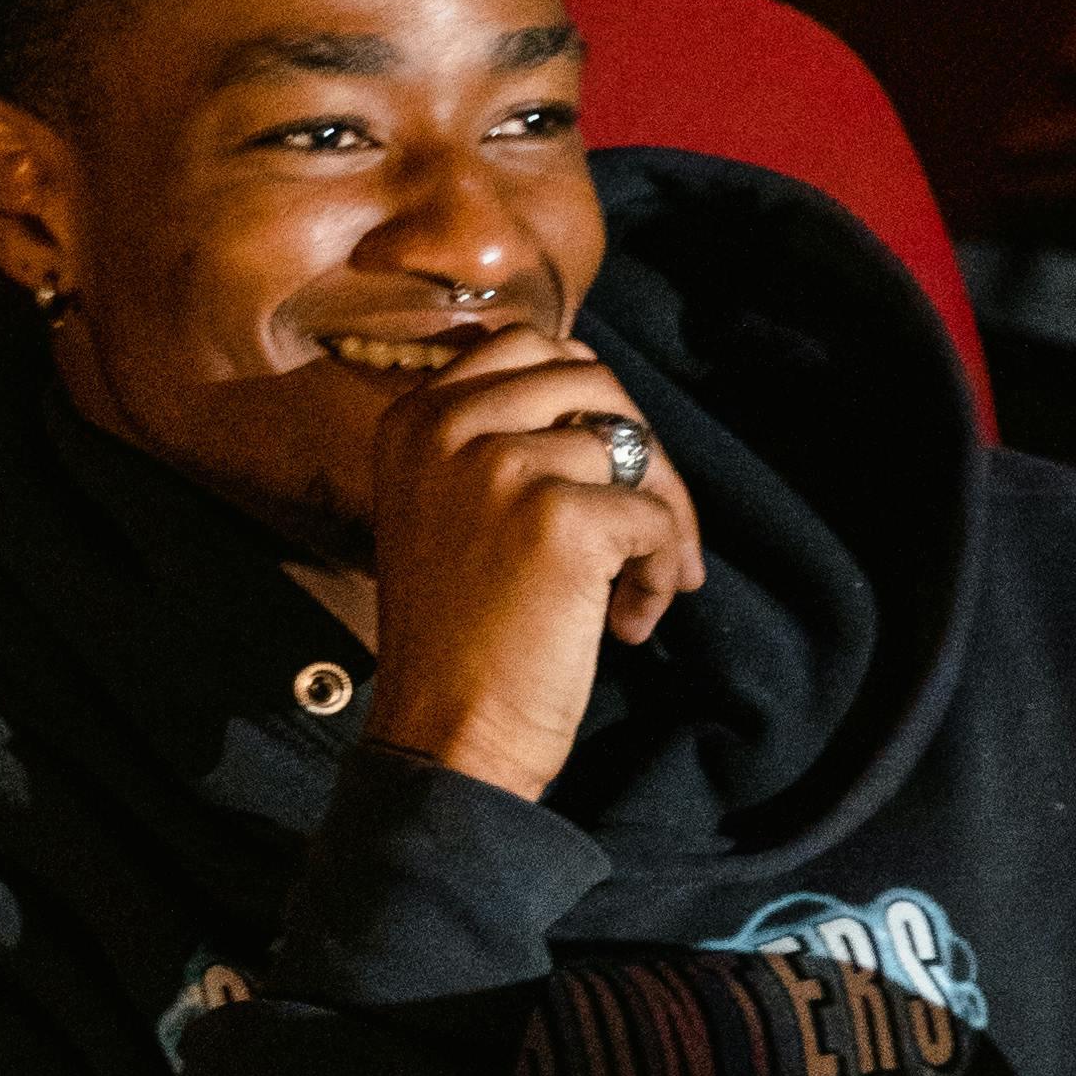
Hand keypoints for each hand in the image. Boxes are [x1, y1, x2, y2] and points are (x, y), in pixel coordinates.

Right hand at [361, 326, 704, 803]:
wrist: (444, 732)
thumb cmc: (457, 631)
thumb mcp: (444, 507)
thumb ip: (494, 437)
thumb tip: (600, 397)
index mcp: (412, 418)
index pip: (528, 344)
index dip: (587, 400)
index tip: (604, 467)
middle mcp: (445, 426)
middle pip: (591, 380)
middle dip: (640, 450)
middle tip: (646, 525)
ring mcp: (499, 466)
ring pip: (633, 447)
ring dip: (661, 520)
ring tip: (637, 585)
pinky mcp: (557, 518)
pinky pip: (654, 516)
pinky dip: (663, 571)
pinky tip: (630, 622)